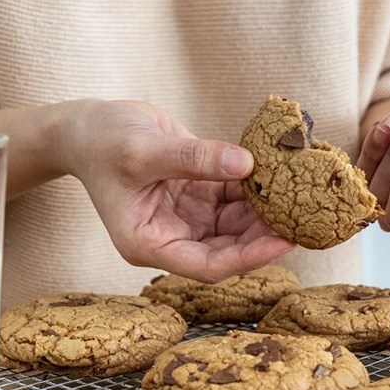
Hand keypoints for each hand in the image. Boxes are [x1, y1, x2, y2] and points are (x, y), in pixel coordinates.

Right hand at [58, 99, 293, 281]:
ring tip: (298, 195)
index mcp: (148, 244)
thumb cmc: (101, 141)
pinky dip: (256, 189)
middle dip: (264, 235)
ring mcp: (187, 217)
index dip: (247, 257)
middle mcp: (171, 237)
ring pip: (236, 225)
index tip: (283, 242)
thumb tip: (247, 165)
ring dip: (265, 213)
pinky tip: (281, 177)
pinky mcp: (198, 194)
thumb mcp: (142, 150)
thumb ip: (193, 160)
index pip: (207, 265)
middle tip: (303, 217)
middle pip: (228, 249)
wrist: (87, 124)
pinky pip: (234, 198)